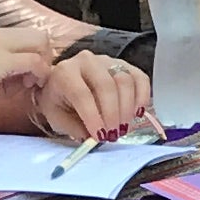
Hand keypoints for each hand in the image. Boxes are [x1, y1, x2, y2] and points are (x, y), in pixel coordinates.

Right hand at [0, 23, 61, 123]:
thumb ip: (11, 71)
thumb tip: (34, 75)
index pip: (28, 35)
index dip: (37, 54)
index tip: (32, 74)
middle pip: (38, 35)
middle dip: (45, 57)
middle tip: (35, 78)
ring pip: (39, 43)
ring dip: (42, 65)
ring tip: (29, 83)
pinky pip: (32, 61)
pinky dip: (38, 73)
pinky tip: (27, 86)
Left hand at [31, 51, 151, 142]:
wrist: (64, 84)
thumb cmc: (60, 102)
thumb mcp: (57, 118)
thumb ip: (75, 128)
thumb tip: (96, 139)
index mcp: (64, 73)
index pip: (82, 94)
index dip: (93, 117)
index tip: (100, 136)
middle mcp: (86, 61)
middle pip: (106, 86)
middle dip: (113, 114)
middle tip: (114, 134)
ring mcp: (108, 61)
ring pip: (125, 81)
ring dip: (127, 109)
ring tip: (123, 128)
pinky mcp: (125, 65)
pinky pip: (140, 78)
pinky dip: (142, 97)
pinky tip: (137, 114)